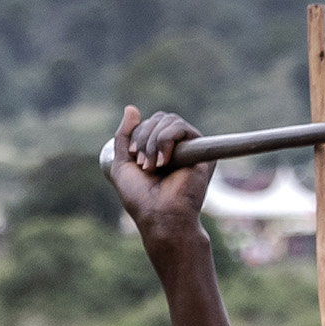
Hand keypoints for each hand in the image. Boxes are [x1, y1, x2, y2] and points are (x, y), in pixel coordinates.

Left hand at [102, 106, 211, 242]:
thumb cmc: (141, 198)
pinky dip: (166, 140)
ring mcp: (190, 149)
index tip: (133, 157)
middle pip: (159, 118)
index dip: (137, 134)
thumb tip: (131, 108)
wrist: (160, 217)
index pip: (149, 124)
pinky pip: (180, 127)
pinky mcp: (202, 152)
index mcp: (160, 150)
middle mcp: (177, 148)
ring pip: (169, 120)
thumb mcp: (122, 164)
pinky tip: (164, 161)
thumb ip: (124, 136)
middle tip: (142, 164)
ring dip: (153, 141)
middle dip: (144, 137)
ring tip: (152, 166)